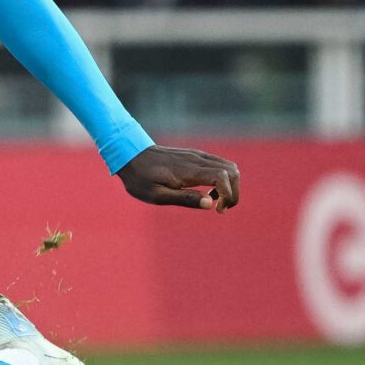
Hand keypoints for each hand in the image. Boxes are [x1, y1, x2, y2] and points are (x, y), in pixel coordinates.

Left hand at [119, 145, 241, 211]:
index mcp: (189, 170)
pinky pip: (220, 164)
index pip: (223, 177)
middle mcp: (197, 159)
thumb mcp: (157, 195)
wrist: (130, 155)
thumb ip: (185, 199)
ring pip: (230, 166)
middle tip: (219, 208)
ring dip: (230, 186)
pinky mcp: (196, 155)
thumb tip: (210, 204)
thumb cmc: (141, 178)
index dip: (228, 195)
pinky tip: (207, 190)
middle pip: (233, 171)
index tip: (217, 209)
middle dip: (234, 192)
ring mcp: (198, 155)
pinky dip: (223, 179)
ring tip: (214, 200)